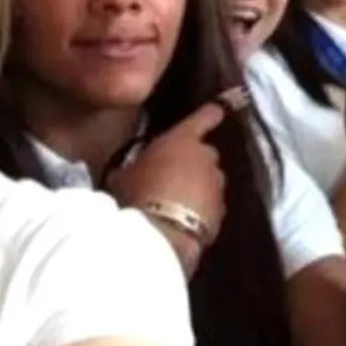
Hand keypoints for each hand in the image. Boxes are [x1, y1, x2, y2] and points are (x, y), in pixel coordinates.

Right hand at [107, 99, 228, 251]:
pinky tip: (184, 221)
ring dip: (199, 188)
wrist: (162, 233)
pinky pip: (212, 206)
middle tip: (174, 175)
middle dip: (195, 162)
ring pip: (211, 181)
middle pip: (206, 154)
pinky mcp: (221, 213)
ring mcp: (218, 186)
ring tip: (177, 203)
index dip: (210, 114)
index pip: (205, 117)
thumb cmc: (138, 193)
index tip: (216, 112)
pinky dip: (202, 210)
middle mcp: (207, 158)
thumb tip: (131, 171)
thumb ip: (135, 167)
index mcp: (184, 139)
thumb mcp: (124, 175)